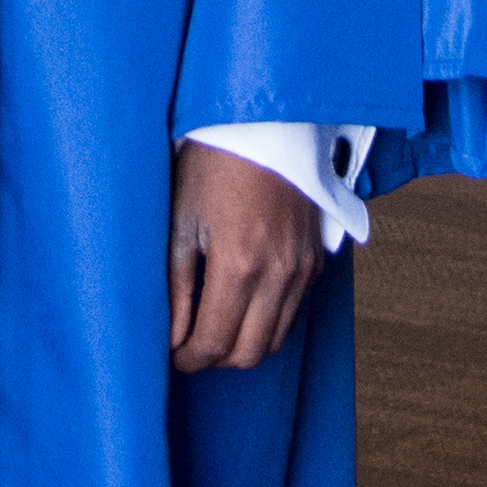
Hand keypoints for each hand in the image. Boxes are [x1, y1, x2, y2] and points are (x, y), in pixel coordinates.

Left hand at [170, 143, 328, 372]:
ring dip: (242, 345)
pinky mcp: (315, 261)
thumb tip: (171, 336)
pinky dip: (266, 323)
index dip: (187, 359)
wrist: (265, 127)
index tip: (171, 355)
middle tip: (188, 345)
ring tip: (213, 326)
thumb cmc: (213, 165)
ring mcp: (303, 269)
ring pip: (274, 340)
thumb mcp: (181, 222)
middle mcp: (279, 274)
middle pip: (249, 354)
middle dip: (214, 359)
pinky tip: (241, 305)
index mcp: (239, 264)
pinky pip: (292, 313)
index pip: (214, 343)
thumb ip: (176, 286)